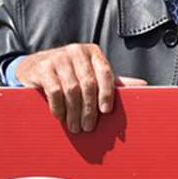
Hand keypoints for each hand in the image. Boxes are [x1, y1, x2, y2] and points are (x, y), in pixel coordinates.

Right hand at [14, 44, 147, 132]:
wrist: (35, 66)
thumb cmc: (70, 73)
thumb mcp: (92, 74)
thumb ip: (114, 81)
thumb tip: (143, 85)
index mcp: (93, 52)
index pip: (106, 73)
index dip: (107, 94)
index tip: (106, 112)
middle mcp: (76, 51)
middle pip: (88, 84)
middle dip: (89, 109)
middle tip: (88, 127)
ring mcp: (58, 58)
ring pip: (71, 89)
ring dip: (74, 112)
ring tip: (75, 127)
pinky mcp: (42, 67)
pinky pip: (54, 91)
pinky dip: (59, 107)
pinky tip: (60, 117)